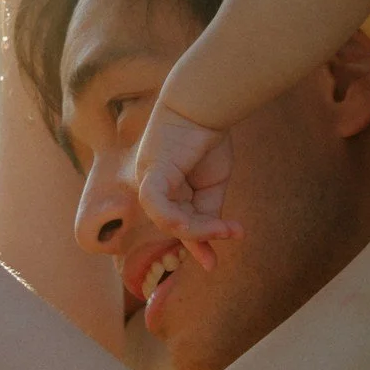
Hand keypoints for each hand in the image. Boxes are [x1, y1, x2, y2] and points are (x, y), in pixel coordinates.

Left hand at [135, 104, 241, 263]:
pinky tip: (189, 223)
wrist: (207, 104)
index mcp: (167, 189)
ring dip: (195, 228)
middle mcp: (153, 187)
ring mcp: (148, 179)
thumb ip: (208, 210)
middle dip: (198, 241)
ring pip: (167, 219)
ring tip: (221, 229)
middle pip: (173, 225)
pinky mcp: (150, 171)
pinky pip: (156, 202)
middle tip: (221, 250)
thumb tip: (214, 234)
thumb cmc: (209, 138)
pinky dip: (172, 216)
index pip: (177, 224)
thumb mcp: (213, 184)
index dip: (194, 245)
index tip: (212, 265)